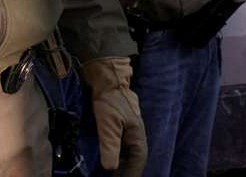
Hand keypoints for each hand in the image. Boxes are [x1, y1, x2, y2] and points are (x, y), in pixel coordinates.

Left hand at [81, 57, 147, 176]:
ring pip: (129, 151)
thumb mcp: (107, 124)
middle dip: (128, 169)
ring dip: (124, 163)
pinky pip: (123, 144)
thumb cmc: (109, 98)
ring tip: (115, 173)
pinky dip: (119, 154)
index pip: (138, 158)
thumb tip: (110, 167)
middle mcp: (136, 131)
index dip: (133, 172)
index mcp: (137, 133)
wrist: (106, 77)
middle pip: (135, 157)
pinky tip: (111, 158)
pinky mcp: (121, 123)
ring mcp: (129, 127)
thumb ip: (110, 145)